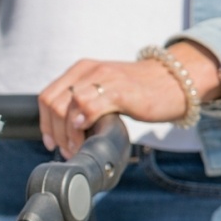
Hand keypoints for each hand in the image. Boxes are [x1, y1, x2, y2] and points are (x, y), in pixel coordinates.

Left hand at [37, 43, 220, 156]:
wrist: (175, 81)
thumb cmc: (138, 91)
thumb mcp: (103, 91)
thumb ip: (82, 103)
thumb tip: (62, 131)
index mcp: (80, 70)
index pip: (46, 97)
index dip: (45, 124)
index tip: (51, 143)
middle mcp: (88, 70)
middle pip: (53, 104)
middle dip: (56, 133)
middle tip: (68, 150)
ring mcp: (104, 78)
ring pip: (67, 107)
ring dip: (68, 134)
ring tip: (79, 148)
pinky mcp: (120, 91)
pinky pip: (88, 106)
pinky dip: (80, 125)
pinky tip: (86, 136)